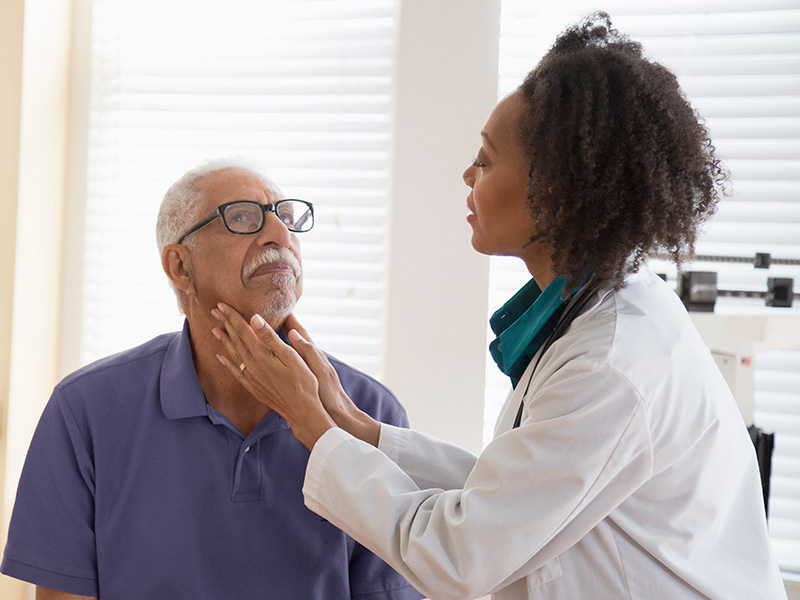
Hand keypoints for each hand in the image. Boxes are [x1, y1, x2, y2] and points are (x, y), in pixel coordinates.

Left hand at [211, 303, 335, 448]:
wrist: (302, 410)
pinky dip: (227, 362)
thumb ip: (270, 337)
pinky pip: (235, 371)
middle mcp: (252, 365)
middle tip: (213, 311)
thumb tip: (254, 318)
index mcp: (261, 354)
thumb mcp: (291, 356)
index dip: (231, 316)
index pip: (242, 330)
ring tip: (215, 330)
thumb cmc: (303, 381)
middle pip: (235, 339)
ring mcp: (251, 377)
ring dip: (224, 340)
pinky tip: (221, 357)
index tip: (221, 304)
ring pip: (233, 354)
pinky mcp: (253, 386)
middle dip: (225, 323)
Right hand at [281, 315, 379, 446]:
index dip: (290, 320)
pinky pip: (292, 362)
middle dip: (285, 326)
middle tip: (270, 315)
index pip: (300, 332)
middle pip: (296, 338)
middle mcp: (313, 359)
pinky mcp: (306, 380)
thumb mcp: (319, 372)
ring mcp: (309, 369)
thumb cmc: (330, 395)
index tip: (279, 308)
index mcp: (315, 355)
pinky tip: (277, 357)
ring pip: (293, 350)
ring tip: (270, 331)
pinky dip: (285, 355)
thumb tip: (293, 334)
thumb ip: (309, 352)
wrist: (339, 417)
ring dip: (283, 340)